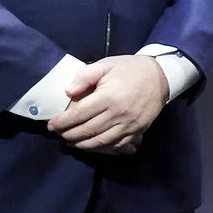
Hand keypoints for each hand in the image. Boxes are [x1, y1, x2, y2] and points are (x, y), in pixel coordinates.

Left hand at [49, 54, 166, 153]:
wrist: (160, 76)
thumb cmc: (130, 69)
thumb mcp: (105, 64)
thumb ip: (84, 76)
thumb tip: (68, 92)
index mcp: (108, 97)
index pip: (79, 114)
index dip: (62, 122)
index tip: (51, 125)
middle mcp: (118, 114)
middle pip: (87, 131)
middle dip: (69, 134)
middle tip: (59, 134)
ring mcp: (129, 125)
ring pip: (100, 142)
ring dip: (82, 144)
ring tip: (71, 142)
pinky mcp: (137, 131)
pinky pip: (116, 145)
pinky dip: (101, 148)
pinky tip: (91, 145)